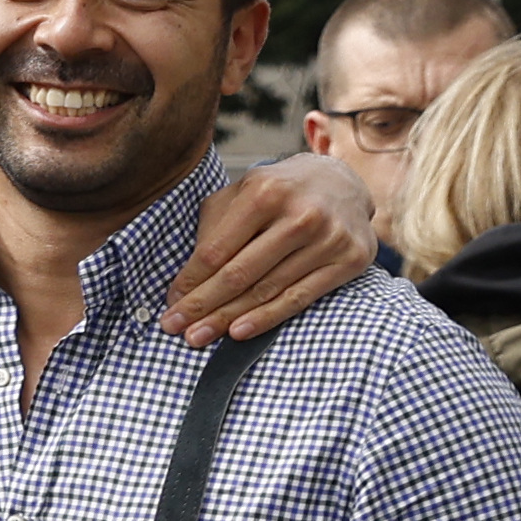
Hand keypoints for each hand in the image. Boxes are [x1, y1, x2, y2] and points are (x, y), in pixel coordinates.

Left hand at [167, 145, 392, 339]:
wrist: (343, 183)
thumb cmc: (279, 192)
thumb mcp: (241, 193)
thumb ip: (214, 228)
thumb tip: (187, 280)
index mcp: (265, 192)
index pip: (217, 249)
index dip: (190, 280)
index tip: (169, 303)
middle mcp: (300, 215)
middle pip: (240, 274)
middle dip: (202, 305)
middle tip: (174, 327)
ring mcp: (329, 239)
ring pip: (267, 290)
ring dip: (228, 318)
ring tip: (199, 336)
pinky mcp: (350, 260)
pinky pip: (299, 298)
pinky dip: (266, 318)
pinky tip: (238, 332)